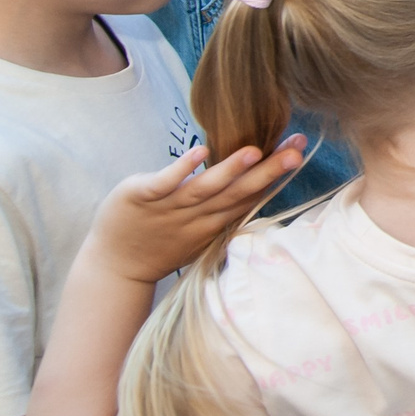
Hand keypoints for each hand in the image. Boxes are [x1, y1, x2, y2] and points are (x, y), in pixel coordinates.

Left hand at [82, 135, 306, 283]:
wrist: (114, 265)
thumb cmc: (161, 241)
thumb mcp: (200, 231)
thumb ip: (225, 205)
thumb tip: (255, 177)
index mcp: (213, 220)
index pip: (250, 196)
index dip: (276, 176)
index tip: (301, 150)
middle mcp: (197, 215)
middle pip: (236, 193)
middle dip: (268, 171)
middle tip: (296, 151)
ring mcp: (169, 207)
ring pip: (204, 188)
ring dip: (230, 171)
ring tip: (255, 152)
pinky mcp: (141, 196)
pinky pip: (163, 183)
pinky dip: (181, 169)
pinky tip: (199, 150)